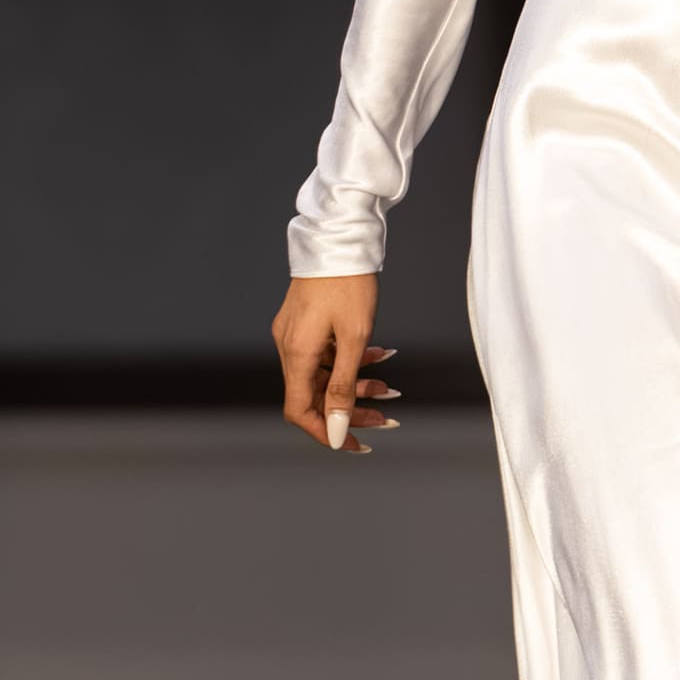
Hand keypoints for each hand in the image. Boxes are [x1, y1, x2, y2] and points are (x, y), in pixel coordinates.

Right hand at [271, 275, 398, 455]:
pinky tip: (381, 356)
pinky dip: (352, 361)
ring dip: (356, 385)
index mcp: (296, 352)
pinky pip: (327, 354)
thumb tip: (337, 430)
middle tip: (385, 418)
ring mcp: (296, 333)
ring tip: (390, 389)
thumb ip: (344, 388)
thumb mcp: (354, 338)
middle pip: (314, 395)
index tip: (355, 443)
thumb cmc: (349, 281)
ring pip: (325, 374)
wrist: (341, 236)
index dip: (326, 431)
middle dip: (351, 410)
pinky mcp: (306, 322)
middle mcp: (289, 346)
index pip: (300, 410)